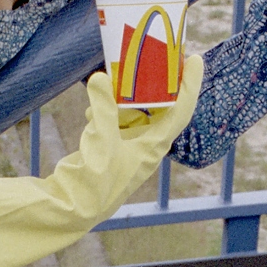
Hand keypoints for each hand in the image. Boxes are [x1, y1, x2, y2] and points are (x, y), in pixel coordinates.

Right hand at [0, 59, 201, 266]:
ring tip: (120, 74)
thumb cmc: (95, 181)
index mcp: (154, 146)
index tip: (194, 58)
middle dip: (158, 83)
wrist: (72, 210)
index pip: (181, 109)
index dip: (190, 84)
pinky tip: (95, 102)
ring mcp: (128, 149)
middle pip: (161, 107)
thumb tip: (101, 77)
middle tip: (156, 57)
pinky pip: (117, 122)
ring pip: (136, 113)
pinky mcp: (110, 151)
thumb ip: (102, 107)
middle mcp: (146, 147)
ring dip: (129, 95)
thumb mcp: (101, 139)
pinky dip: (109, 109)